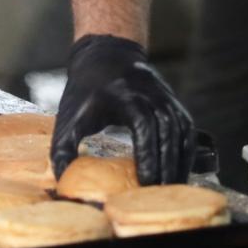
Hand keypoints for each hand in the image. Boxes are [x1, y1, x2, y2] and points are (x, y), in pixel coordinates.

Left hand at [51, 34, 194, 184]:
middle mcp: (150, 92)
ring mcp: (165, 96)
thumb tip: (61, 178)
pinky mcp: (173, 101)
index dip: (147, 153)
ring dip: (179, 160)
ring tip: (172, 187)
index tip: (145, 181)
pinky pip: (186, 128)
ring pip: (181, 130)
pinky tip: (179, 170)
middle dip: (166, 165)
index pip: (143, 125)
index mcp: (124, 93)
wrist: (105, 54)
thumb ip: (63, 146)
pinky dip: (186, 150)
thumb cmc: (85, 88)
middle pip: (167, 131)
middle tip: (160, 193)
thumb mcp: (70, 114)